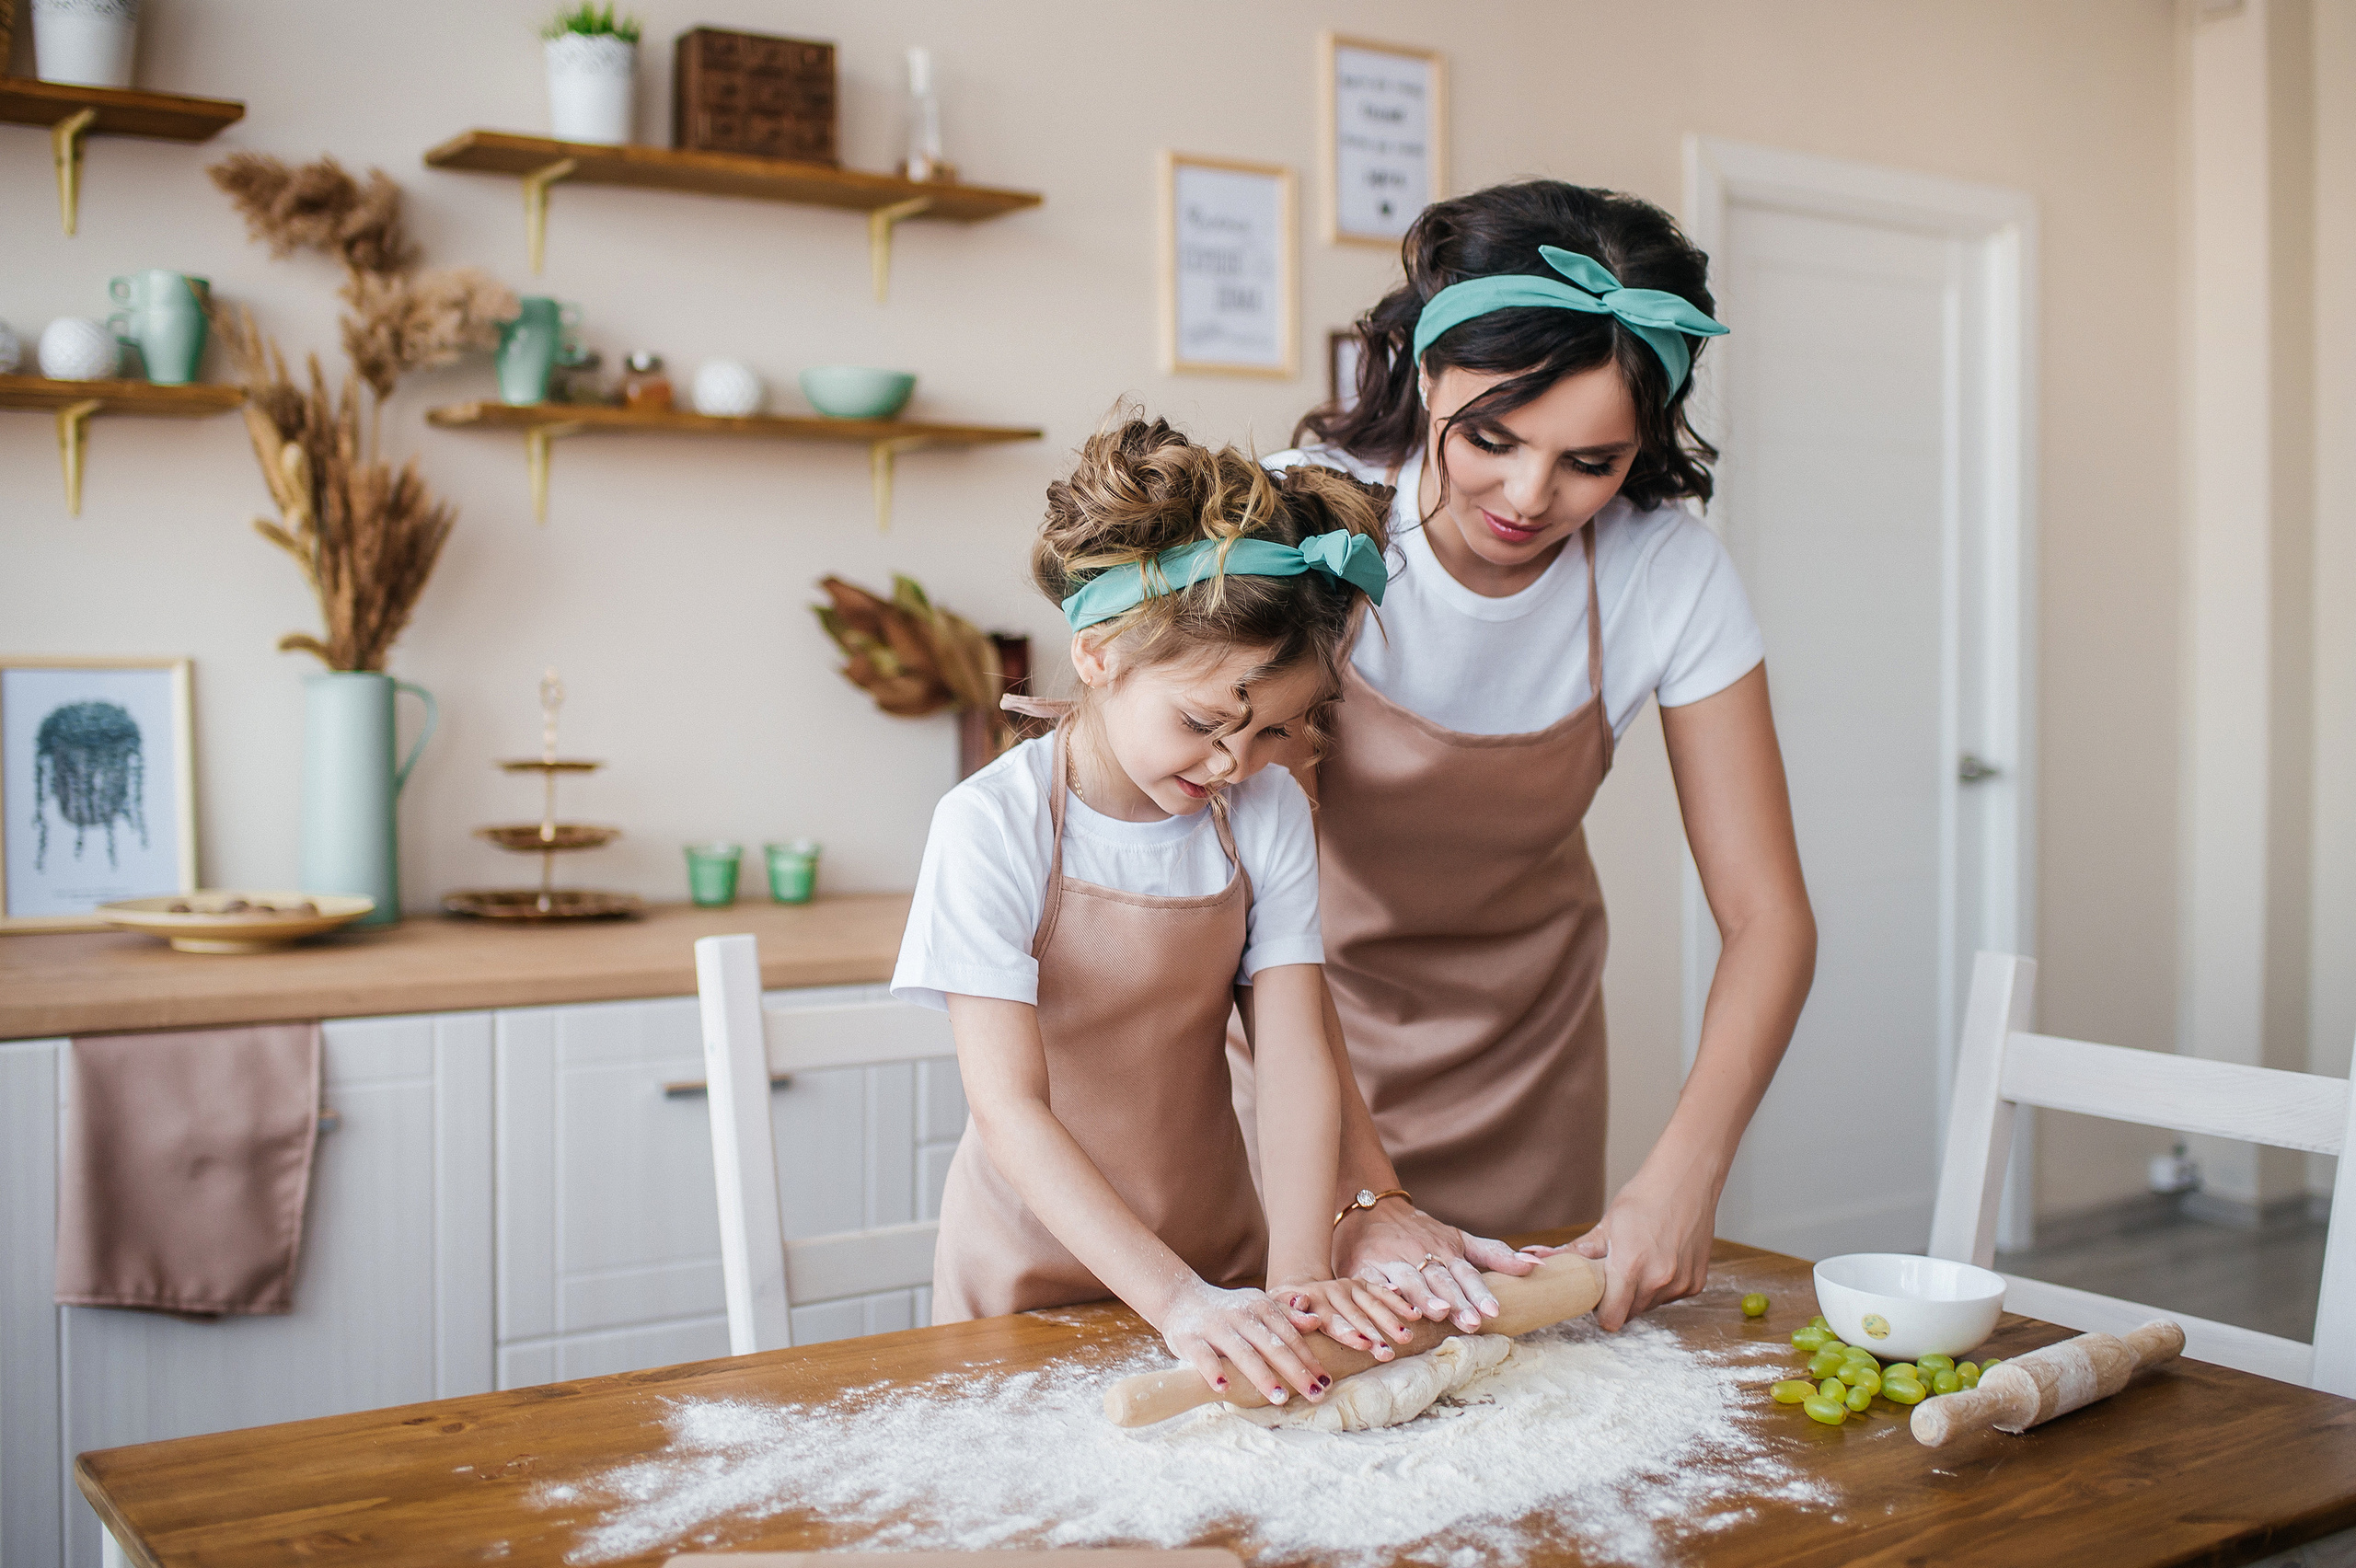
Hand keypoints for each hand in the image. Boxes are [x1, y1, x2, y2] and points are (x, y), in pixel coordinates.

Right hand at [1153, 1278, 1332, 1404]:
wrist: (1180, 1299)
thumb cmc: (1228, 1310)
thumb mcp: (1258, 1306)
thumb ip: (1287, 1316)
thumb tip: (1316, 1322)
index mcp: (1260, 1307)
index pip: (1289, 1336)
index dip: (1309, 1359)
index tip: (1326, 1381)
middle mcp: (1240, 1316)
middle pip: (1272, 1346)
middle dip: (1295, 1371)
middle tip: (1315, 1393)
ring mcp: (1215, 1327)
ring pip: (1242, 1353)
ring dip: (1262, 1375)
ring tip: (1280, 1397)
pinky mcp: (1190, 1339)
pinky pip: (1203, 1357)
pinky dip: (1213, 1371)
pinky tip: (1224, 1388)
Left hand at [1275, 1275, 1417, 1360]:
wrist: (1296, 1284)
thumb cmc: (1284, 1306)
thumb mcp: (1278, 1308)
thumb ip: (1290, 1311)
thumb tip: (1304, 1309)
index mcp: (1314, 1300)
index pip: (1333, 1318)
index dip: (1348, 1331)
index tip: (1364, 1344)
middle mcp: (1335, 1291)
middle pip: (1357, 1315)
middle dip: (1375, 1333)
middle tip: (1388, 1352)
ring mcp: (1350, 1287)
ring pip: (1374, 1304)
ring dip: (1391, 1320)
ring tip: (1406, 1337)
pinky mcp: (1362, 1285)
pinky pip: (1382, 1293)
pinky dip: (1398, 1302)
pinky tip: (1414, 1313)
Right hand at [1333, 1200, 1533, 1333]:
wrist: (1371, 1209)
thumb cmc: (1422, 1231)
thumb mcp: (1459, 1239)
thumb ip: (1494, 1254)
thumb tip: (1535, 1267)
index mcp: (1445, 1252)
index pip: (1466, 1275)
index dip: (1479, 1293)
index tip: (1494, 1311)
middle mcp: (1420, 1256)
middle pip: (1441, 1281)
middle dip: (1457, 1301)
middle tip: (1472, 1322)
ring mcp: (1392, 1262)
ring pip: (1410, 1281)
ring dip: (1424, 1297)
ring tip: (1438, 1313)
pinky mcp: (1364, 1269)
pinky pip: (1372, 1284)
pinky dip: (1381, 1294)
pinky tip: (1389, 1305)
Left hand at [1571, 1167, 1716, 1329]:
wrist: (1685, 1181)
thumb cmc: (1643, 1199)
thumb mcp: (1606, 1225)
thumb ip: (1578, 1252)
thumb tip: (1543, 1260)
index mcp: (1629, 1267)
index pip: (1611, 1319)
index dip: (1601, 1312)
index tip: (1598, 1298)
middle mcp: (1658, 1280)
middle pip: (1630, 1314)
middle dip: (1620, 1300)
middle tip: (1617, 1273)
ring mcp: (1680, 1284)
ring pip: (1650, 1306)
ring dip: (1642, 1293)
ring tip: (1641, 1261)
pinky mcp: (1696, 1284)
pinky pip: (1671, 1297)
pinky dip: (1663, 1286)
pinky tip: (1662, 1259)